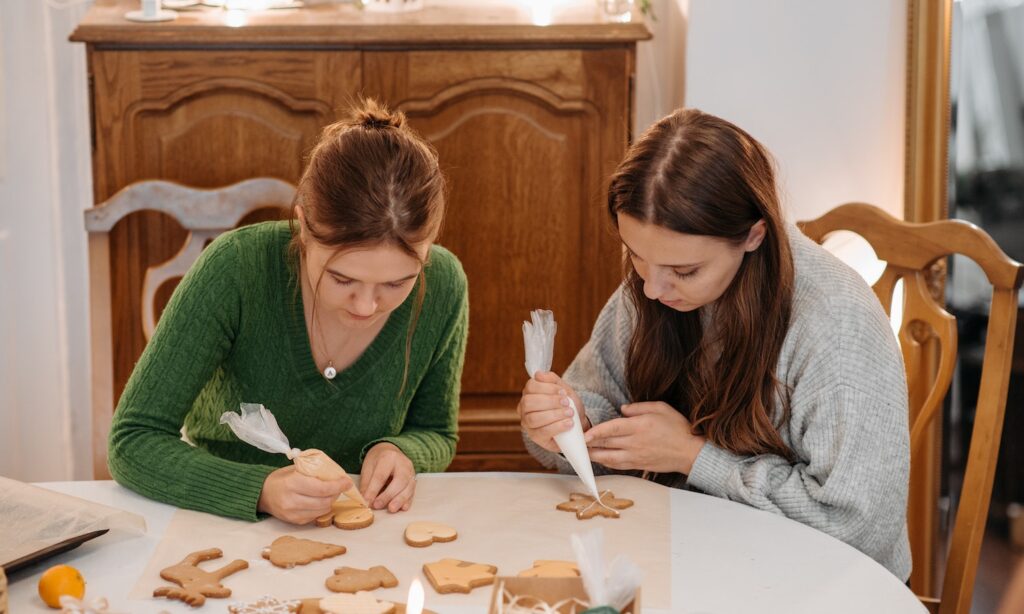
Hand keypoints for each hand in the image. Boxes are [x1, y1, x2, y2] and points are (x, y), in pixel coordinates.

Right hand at [257, 465, 349, 524]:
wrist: (263, 494)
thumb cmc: (282, 478)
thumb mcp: (296, 469)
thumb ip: (314, 471)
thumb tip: (337, 474)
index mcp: (292, 484)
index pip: (321, 488)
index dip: (337, 486)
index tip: (347, 482)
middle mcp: (291, 501)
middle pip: (324, 501)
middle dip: (336, 494)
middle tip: (340, 487)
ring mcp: (292, 514)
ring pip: (322, 511)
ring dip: (330, 502)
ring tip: (331, 493)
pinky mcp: (295, 522)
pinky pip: (315, 516)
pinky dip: (322, 509)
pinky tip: (320, 501)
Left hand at [360, 442, 415, 512]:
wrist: (390, 451)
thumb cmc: (377, 461)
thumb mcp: (368, 468)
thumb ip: (367, 484)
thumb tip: (365, 501)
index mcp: (388, 457)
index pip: (381, 476)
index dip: (373, 490)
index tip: (367, 502)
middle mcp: (403, 464)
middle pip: (399, 481)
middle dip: (388, 495)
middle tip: (377, 505)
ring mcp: (411, 471)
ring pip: (408, 487)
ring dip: (400, 500)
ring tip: (391, 509)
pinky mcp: (414, 479)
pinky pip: (413, 491)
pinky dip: (408, 501)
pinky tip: (402, 508)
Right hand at [517, 371, 591, 452]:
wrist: (577, 424)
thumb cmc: (567, 405)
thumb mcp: (563, 390)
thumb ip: (552, 380)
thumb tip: (538, 374)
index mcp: (529, 394)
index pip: (530, 386)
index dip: (548, 388)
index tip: (563, 392)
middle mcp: (524, 409)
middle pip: (528, 402)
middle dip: (550, 401)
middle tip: (566, 403)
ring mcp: (528, 424)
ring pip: (533, 418)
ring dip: (554, 414)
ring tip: (570, 413)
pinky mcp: (536, 437)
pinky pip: (542, 432)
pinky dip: (557, 426)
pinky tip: (569, 424)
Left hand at [584, 401, 705, 473]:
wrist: (690, 452)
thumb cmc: (678, 427)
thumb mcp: (661, 408)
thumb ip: (639, 407)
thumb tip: (622, 410)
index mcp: (640, 426)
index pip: (612, 429)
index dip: (596, 432)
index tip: (584, 434)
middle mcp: (635, 442)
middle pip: (607, 444)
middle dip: (590, 444)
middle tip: (576, 442)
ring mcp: (637, 456)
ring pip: (610, 458)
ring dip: (594, 456)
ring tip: (583, 453)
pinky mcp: (639, 465)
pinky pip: (619, 465)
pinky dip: (607, 463)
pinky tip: (599, 460)